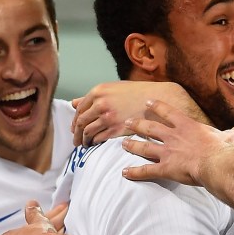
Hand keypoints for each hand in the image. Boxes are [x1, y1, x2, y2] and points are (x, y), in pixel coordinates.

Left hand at [71, 81, 196, 146]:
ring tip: (85, 145)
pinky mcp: (117, 129)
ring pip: (88, 132)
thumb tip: (74, 103)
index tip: (75, 128)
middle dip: (76, 133)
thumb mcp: (113, 89)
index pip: (79, 109)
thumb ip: (93, 97)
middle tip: (76, 140)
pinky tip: (96, 145)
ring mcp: (108, 117)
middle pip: (81, 122)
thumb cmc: (137, 93)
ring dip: (84, 140)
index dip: (75, 120)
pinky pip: (99, 138)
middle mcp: (101, 103)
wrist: (159, 99)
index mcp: (98, 91)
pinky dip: (95, 143)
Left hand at [122, 99, 233, 184]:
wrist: (217, 164)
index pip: (168, 112)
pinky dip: (135, 172)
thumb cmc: (224, 150)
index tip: (147, 103)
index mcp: (187, 126)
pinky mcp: (165, 168)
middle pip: (150, 128)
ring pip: (144, 147)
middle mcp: (173, 136)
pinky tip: (125, 173)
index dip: (157, 107)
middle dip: (138, 125)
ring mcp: (167, 152)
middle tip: (128, 122)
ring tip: (122, 143)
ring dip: (132, 145)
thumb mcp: (231, 137)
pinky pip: (147, 170)